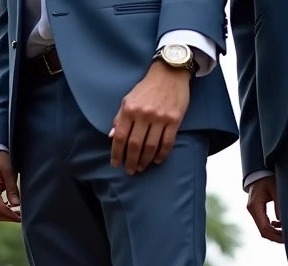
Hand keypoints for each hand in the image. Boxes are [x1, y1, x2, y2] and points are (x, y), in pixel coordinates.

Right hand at [0, 151, 20, 222]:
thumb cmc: (2, 160)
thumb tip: (17, 205)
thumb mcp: (9, 172)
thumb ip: (12, 189)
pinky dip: (3, 211)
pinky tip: (13, 208)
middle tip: (23, 216)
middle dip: (9, 217)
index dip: (11, 215)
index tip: (22, 217)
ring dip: (7, 215)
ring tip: (19, 213)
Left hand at [110, 60, 191, 174]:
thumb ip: (119, 118)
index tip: (116, 164)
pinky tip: (156, 160)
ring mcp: (160, 118)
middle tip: (130, 170)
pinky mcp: (174, 120)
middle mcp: (144, 115)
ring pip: (151, 146)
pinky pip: (167, 142)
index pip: (120, 137)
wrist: (169, 73)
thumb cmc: (146, 88)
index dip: (117, 153)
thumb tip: (112, 137)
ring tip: (141, 168)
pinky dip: (161, 154)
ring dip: (145, 161)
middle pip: (135, 145)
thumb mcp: (127, 100)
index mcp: (130, 110)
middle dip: (131, 161)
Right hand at [245, 176, 282, 242]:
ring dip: (275, 232)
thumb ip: (280, 205)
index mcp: (255, 207)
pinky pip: (263, 223)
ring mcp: (254, 211)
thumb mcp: (276, 189)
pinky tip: (280, 224)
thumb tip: (284, 222)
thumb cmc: (268, 178)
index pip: (264, 228)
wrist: (259, 172)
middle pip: (263, 231)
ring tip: (287, 232)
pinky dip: (272, 226)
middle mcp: (252, 211)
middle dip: (276, 236)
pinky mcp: (257, 210)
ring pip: (263, 228)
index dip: (276, 235)